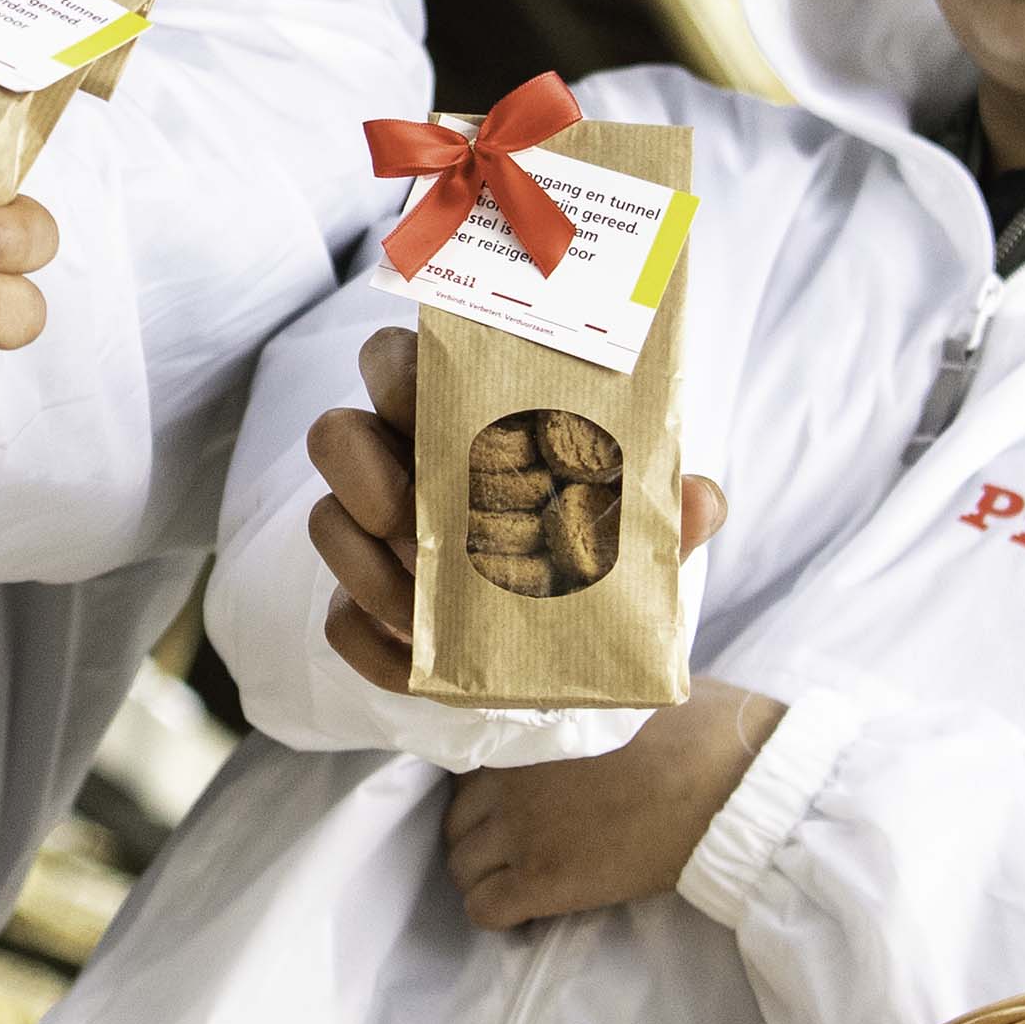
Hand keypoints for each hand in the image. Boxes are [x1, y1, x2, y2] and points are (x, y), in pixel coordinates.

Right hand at [308, 327, 730, 702]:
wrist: (565, 654)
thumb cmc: (588, 554)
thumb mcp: (638, 535)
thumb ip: (666, 510)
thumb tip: (701, 500)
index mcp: (456, 417)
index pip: (397, 358)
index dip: (398, 374)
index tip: (428, 408)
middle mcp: (396, 464)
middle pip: (334, 431)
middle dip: (362, 472)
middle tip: (413, 517)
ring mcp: (368, 538)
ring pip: (323, 521)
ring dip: (367, 567)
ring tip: (426, 610)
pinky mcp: (357, 607)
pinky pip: (337, 622)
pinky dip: (377, 649)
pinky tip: (420, 665)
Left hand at [443, 680, 784, 929]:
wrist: (729, 782)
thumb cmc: (701, 729)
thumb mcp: (634, 690)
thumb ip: (593, 703)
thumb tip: (602, 699)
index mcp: (526, 732)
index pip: (469, 770)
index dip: (490, 794)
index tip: (514, 806)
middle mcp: (509, 781)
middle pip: (458, 821)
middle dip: (480, 837)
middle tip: (518, 849)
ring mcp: (522, 833)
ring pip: (463, 867)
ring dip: (485, 876)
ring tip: (522, 882)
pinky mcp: (544, 881)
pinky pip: (485, 909)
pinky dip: (497, 912)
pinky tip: (527, 910)